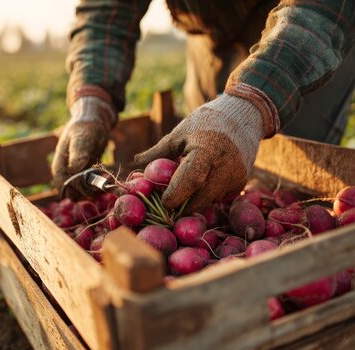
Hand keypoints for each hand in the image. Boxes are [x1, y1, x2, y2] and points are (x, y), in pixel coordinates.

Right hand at [52, 94, 115, 196]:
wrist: (95, 124)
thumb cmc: (87, 128)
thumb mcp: (83, 137)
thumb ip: (79, 152)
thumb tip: (74, 168)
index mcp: (60, 164)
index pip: (61, 185)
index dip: (74, 188)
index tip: (90, 182)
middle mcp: (65, 173)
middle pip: (71, 193)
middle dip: (87, 191)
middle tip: (102, 182)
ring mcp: (75, 176)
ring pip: (81, 194)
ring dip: (94, 191)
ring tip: (106, 180)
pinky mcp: (85, 177)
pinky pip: (89, 190)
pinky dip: (98, 189)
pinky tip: (107, 180)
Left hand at [135, 91, 267, 211]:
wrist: (243, 115)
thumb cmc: (205, 123)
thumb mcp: (179, 133)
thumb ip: (157, 152)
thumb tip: (134, 164)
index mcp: (207, 151)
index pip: (190, 181)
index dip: (174, 195)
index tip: (161, 201)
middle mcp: (225, 167)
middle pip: (198, 200)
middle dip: (180, 205)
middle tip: (165, 202)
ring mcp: (236, 178)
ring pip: (207, 201)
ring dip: (192, 200)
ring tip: (180, 188)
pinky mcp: (241, 184)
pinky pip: (217, 197)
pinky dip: (205, 194)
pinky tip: (200, 182)